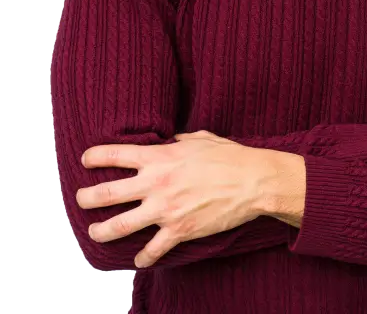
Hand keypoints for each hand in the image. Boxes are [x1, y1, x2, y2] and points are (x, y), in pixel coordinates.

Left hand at [76, 130, 277, 267]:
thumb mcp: (200, 138)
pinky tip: (139, 259)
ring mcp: (166, 209)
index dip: (94, 156)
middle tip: (81, 199)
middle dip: (87, 197)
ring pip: (120, 225)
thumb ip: (178, 141)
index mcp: (161, 157)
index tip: (85, 160)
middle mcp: (157, 183)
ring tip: (95, 231)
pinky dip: (143, 257)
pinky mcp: (180, 230)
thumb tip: (169, 143)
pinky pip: (153, 250)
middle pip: (108, 193)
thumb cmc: (230, 157)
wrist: (254, 181)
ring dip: (102, 230)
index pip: (116, 154)